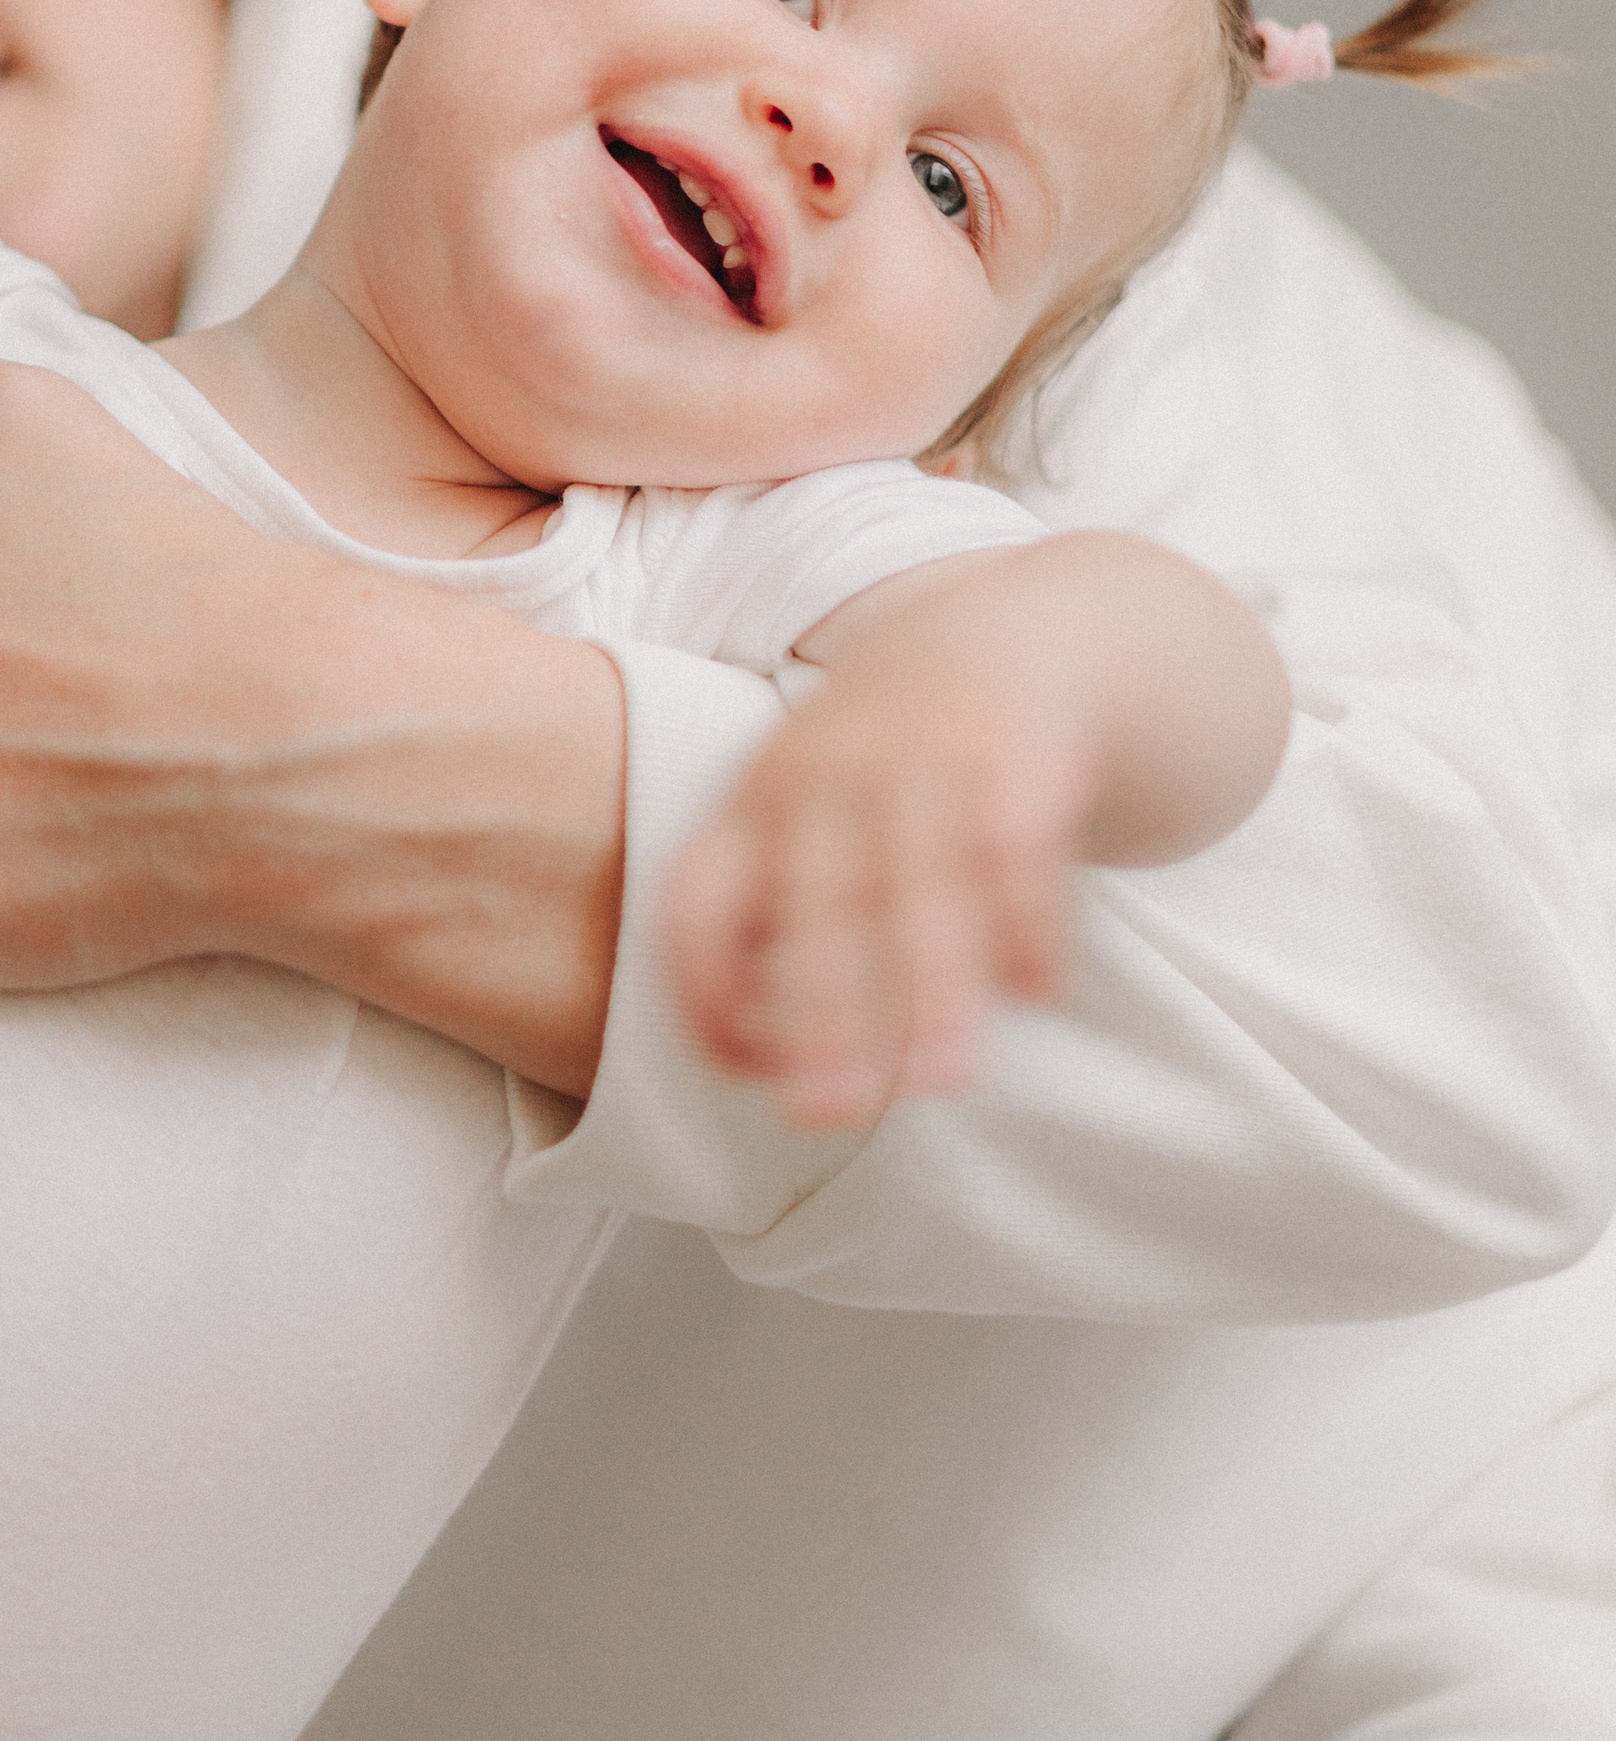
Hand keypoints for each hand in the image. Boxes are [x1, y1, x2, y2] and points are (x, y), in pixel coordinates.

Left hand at [666, 665, 1083, 1125]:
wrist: (1025, 628)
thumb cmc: (895, 756)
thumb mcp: (809, 805)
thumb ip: (776, 910)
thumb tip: (745, 1048)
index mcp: (756, 803)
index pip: (698, 903)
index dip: (705, 993)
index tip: (744, 1073)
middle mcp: (828, 775)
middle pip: (816, 904)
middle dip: (821, 1013)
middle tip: (827, 1112)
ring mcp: (922, 756)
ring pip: (921, 886)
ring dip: (932, 987)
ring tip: (943, 1082)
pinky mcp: (1017, 750)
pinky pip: (1016, 847)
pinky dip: (1028, 924)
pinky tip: (1041, 994)